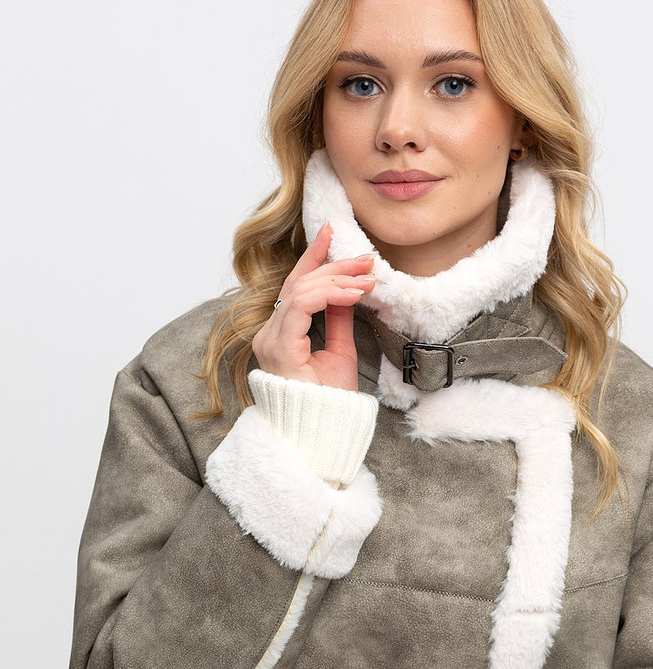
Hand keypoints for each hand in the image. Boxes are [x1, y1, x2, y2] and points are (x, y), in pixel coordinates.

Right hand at [251, 221, 376, 392]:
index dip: (313, 258)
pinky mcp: (280, 348)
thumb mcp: (340, 351)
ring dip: (338, 279)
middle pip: (299, 284)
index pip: (295, 287)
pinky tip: (354, 293)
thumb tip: (349, 291)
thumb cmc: (328, 404)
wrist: (322, 435)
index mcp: (281, 335)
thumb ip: (339, 320)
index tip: (332, 233)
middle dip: (333, 265)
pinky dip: (330, 295)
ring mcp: (271, 341)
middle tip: (365, 259)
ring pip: (301, 291)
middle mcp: (270, 335)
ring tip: (367, 278)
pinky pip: (302, 307)